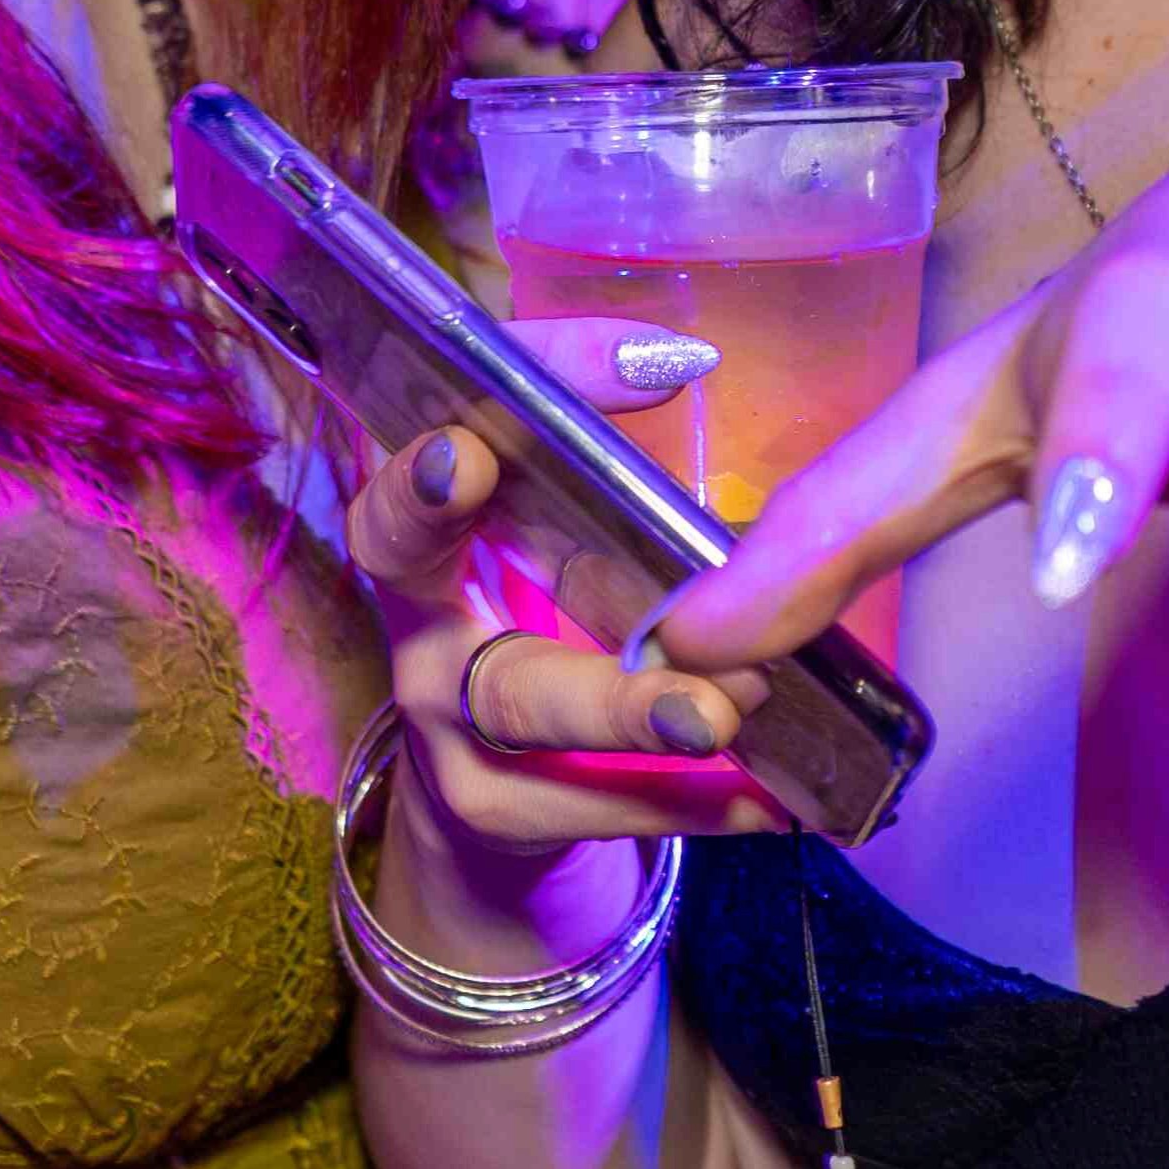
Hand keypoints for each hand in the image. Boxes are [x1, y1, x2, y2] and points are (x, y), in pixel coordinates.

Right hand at [342, 316, 786, 851]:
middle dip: (593, 684)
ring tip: (733, 719)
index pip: (400, 511)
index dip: (424, 484)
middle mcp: (426, 650)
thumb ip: (578, 407)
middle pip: (494, 677)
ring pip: (543, 749)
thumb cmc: (526, 569)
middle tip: (690, 672)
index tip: (470, 453)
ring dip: (642, 731)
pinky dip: (690, 800)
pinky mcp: (502, 809)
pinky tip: (767, 795)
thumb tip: (679, 356)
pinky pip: (598, 812)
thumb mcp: (539, 486)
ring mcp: (457, 744)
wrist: (483, 749)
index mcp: (421, 552)